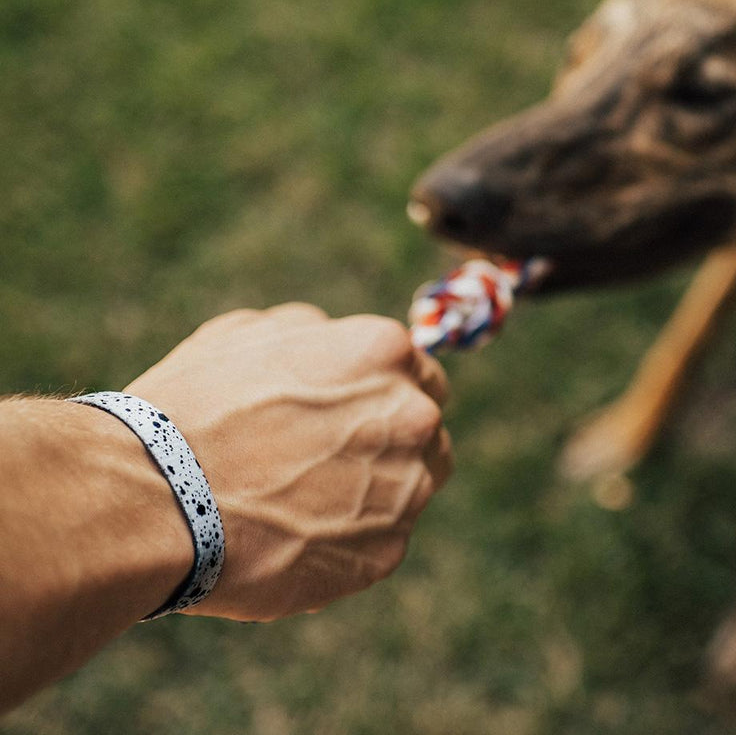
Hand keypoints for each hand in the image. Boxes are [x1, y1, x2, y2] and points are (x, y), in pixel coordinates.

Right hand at [125, 304, 451, 620]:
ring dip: (378, 487)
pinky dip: (353, 538)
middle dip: (392, 437)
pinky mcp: (387, 552)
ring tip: (310, 498)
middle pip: (425, 429)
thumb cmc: (196, 406)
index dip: (391, 391)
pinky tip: (299, 534)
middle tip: (335, 455)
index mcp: (384, 351)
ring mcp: (405, 488)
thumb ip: (312, 332)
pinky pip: (383, 538)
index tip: (362, 409)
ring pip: (413, 484)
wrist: (160, 499)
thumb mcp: (247, 333)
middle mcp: (412, 416)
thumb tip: (335, 339)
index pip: (422, 371)